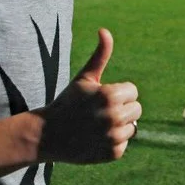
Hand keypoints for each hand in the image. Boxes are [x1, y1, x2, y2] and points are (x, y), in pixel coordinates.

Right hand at [34, 29, 140, 163]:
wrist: (48, 135)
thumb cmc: (68, 102)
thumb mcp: (84, 78)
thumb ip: (100, 55)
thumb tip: (105, 30)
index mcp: (110, 95)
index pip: (132, 92)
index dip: (117, 93)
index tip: (99, 98)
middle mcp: (114, 116)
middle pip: (136, 109)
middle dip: (121, 109)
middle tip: (99, 112)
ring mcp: (114, 137)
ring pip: (132, 127)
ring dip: (118, 126)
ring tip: (97, 126)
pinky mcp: (113, 153)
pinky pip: (124, 143)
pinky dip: (112, 142)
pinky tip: (95, 139)